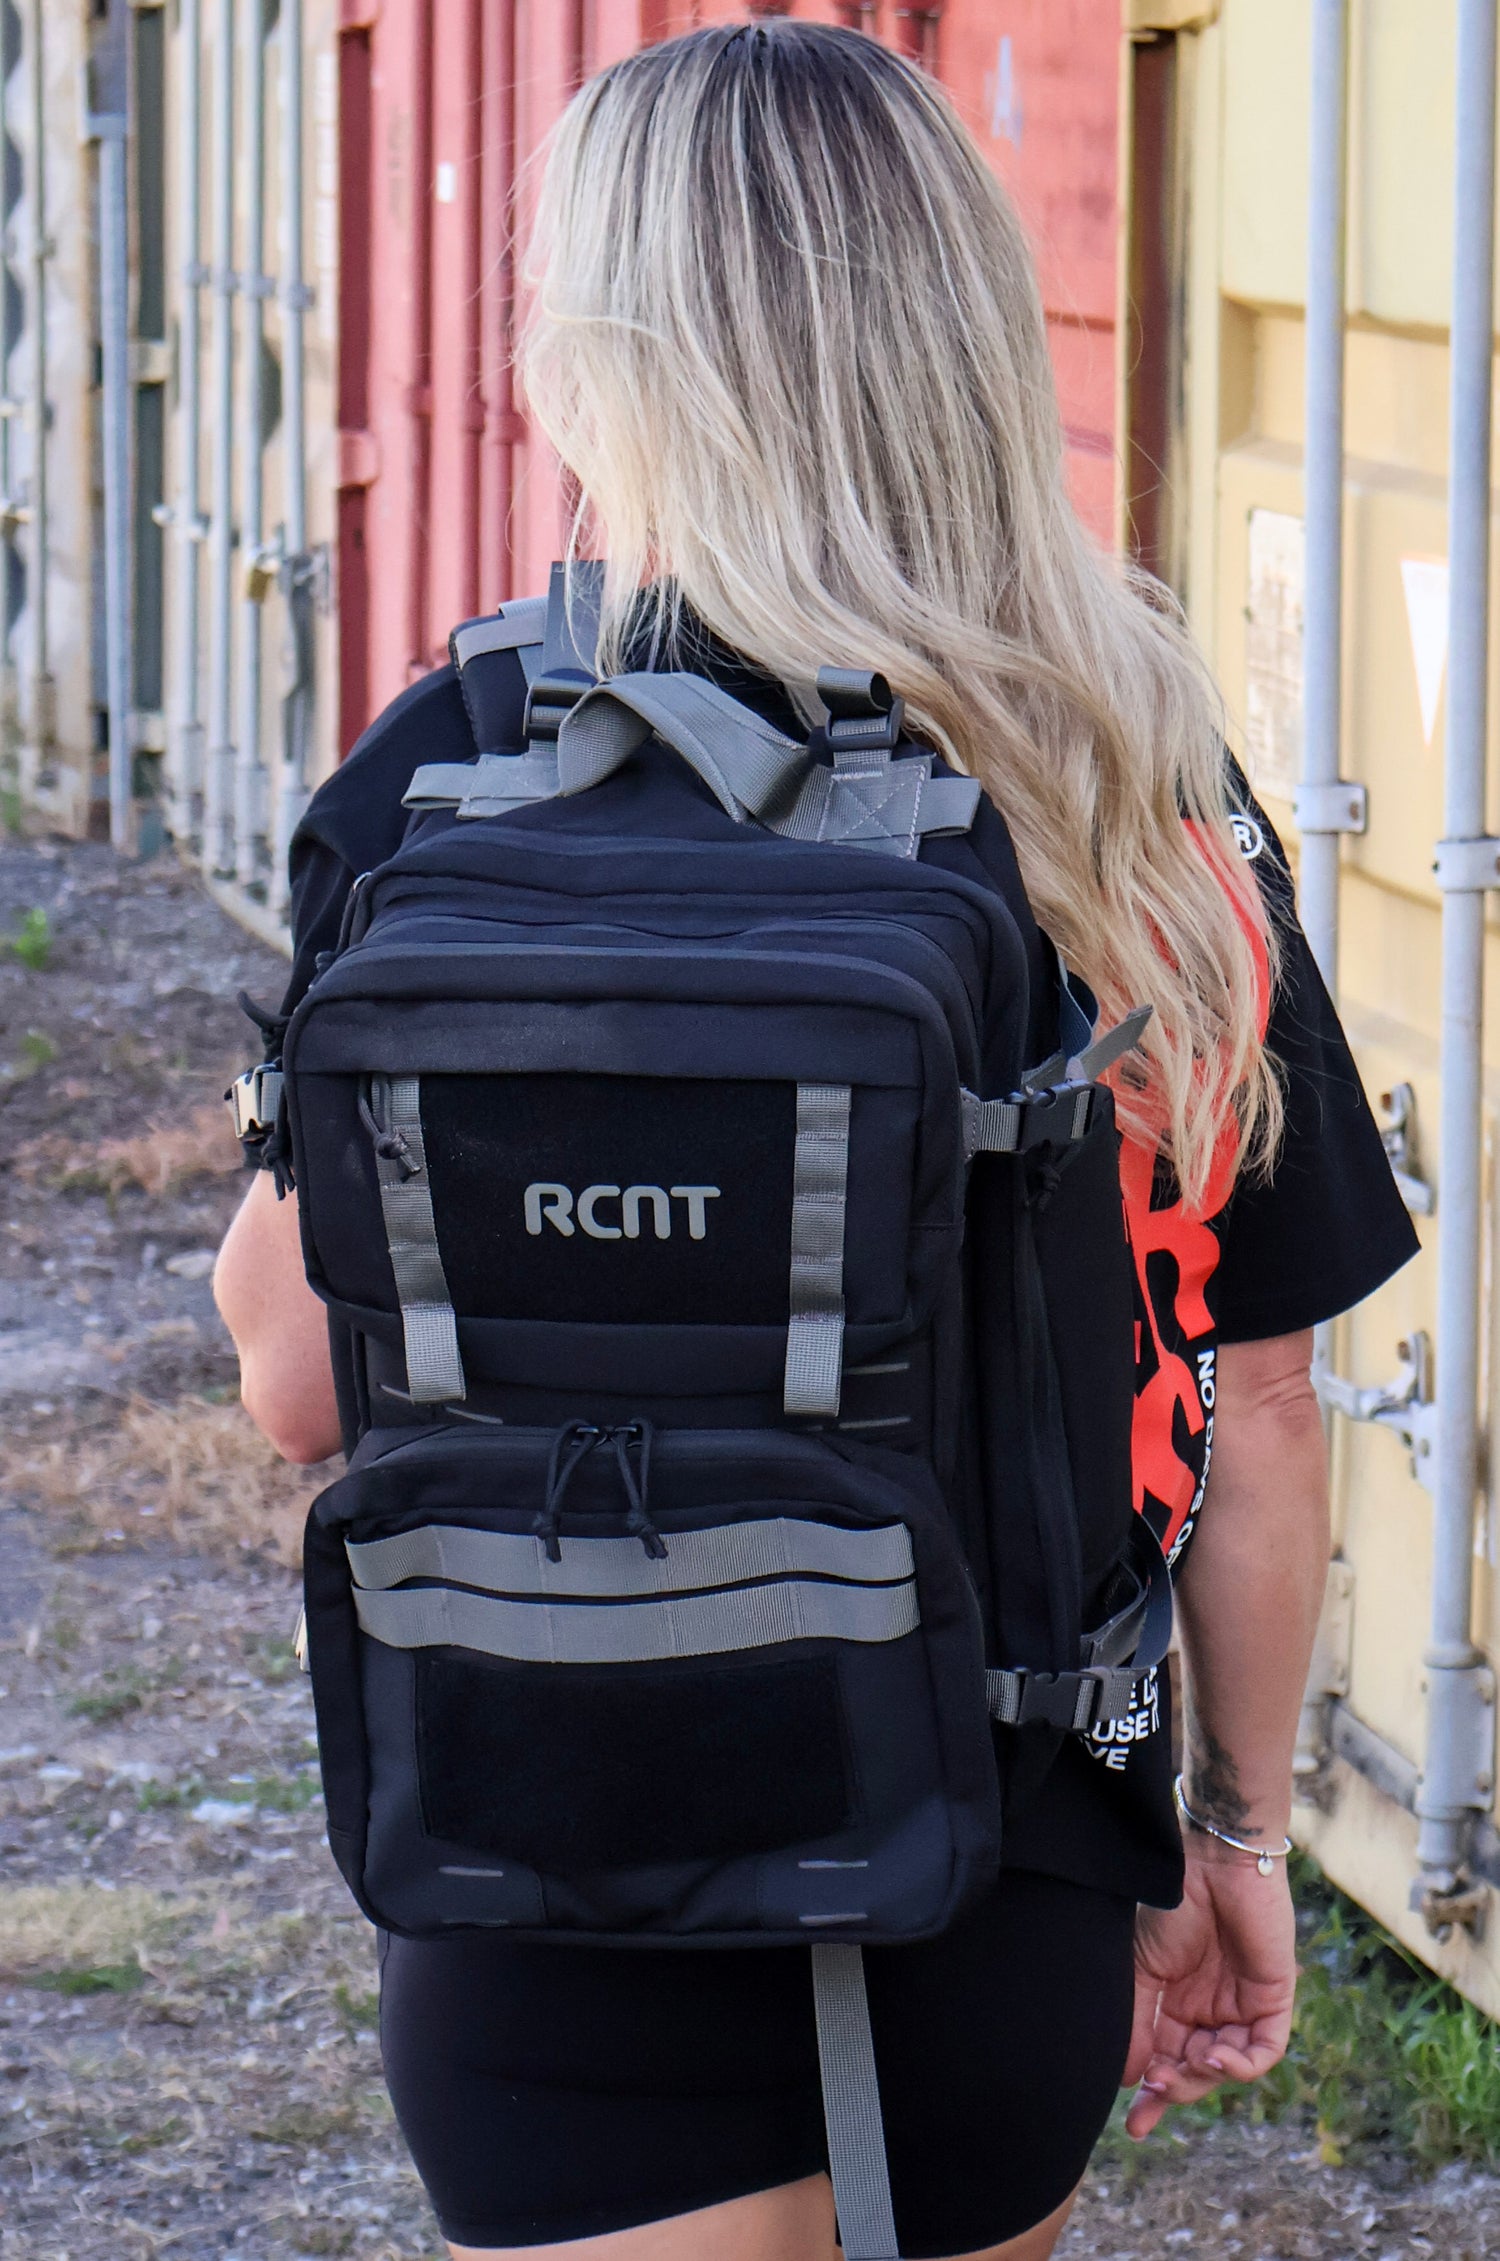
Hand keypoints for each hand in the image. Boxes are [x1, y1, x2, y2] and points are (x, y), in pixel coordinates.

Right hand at [1123, 1840, 1296, 2138]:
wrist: (1210, 1863)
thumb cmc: (1171, 1906)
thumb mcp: (1141, 1968)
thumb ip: (1137, 2022)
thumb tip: (1127, 2078)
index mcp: (1177, 2005)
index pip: (1166, 2061)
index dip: (1153, 2096)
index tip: (1134, 2127)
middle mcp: (1210, 2012)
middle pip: (1196, 2071)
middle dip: (1174, 2090)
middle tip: (1152, 2095)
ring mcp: (1242, 2007)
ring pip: (1227, 2067)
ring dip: (1202, 2077)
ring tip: (1175, 2071)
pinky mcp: (1273, 2000)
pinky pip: (1264, 2051)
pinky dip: (1240, 2063)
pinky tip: (1214, 2056)